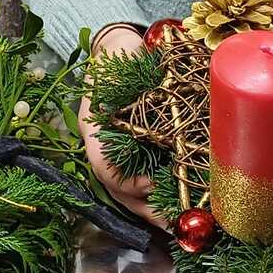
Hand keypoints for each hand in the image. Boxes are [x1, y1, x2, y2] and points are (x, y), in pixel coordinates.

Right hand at [79, 25, 165, 227]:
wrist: (116, 49)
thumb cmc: (121, 52)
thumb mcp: (124, 53)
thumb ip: (137, 64)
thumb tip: (159, 77)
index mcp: (94, 125)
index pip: (102, 165)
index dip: (127, 180)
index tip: (154, 181)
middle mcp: (100, 144)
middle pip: (116, 190)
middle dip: (145, 209)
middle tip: (174, 224)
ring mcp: (111, 151)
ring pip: (125, 193)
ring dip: (151, 210)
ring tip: (178, 224)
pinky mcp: (127, 153)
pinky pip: (135, 184)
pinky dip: (154, 198)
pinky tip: (176, 206)